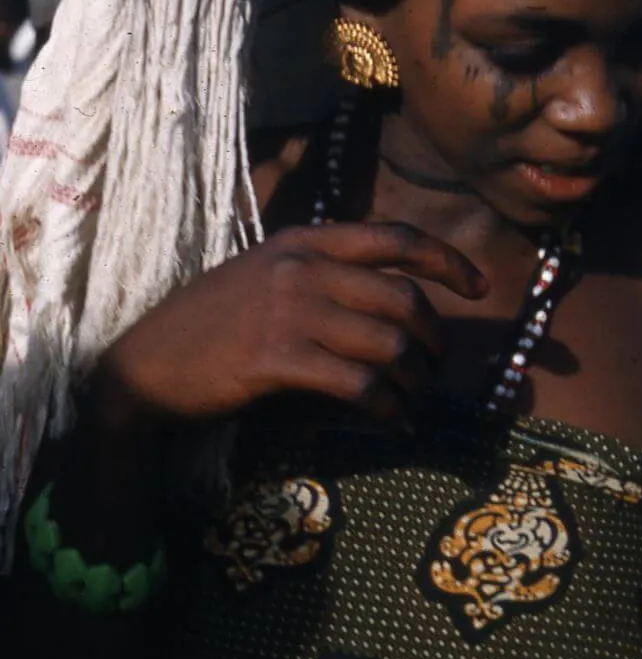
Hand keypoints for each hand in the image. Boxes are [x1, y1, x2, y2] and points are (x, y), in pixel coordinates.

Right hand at [92, 222, 487, 429]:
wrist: (145, 365)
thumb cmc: (208, 324)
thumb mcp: (264, 276)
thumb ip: (321, 275)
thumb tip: (392, 299)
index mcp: (303, 240)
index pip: (395, 237)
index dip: (447, 260)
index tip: (480, 287)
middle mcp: (302, 268)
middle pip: (403, 297)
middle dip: (434, 337)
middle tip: (435, 367)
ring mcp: (290, 311)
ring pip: (388, 343)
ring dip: (414, 379)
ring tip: (412, 399)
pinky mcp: (278, 359)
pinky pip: (359, 384)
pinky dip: (386, 406)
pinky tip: (390, 421)